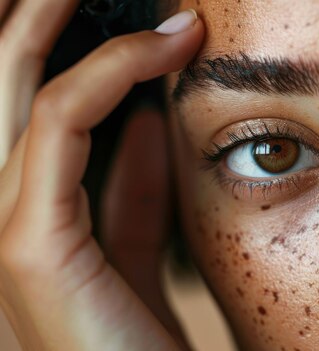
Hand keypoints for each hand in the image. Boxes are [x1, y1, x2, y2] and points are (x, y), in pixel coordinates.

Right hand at [0, 1, 203, 349]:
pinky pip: (62, 121)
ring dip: (58, 15)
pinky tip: (163, 50)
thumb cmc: (137, 337)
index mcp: (18, 211)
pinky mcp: (27, 244)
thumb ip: (128, 187)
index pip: (23, 103)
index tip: (122, 16)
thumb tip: (144, 117)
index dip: (57, 45)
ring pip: (17, 81)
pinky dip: (112, 73)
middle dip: (32, 11)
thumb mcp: (133, 247)